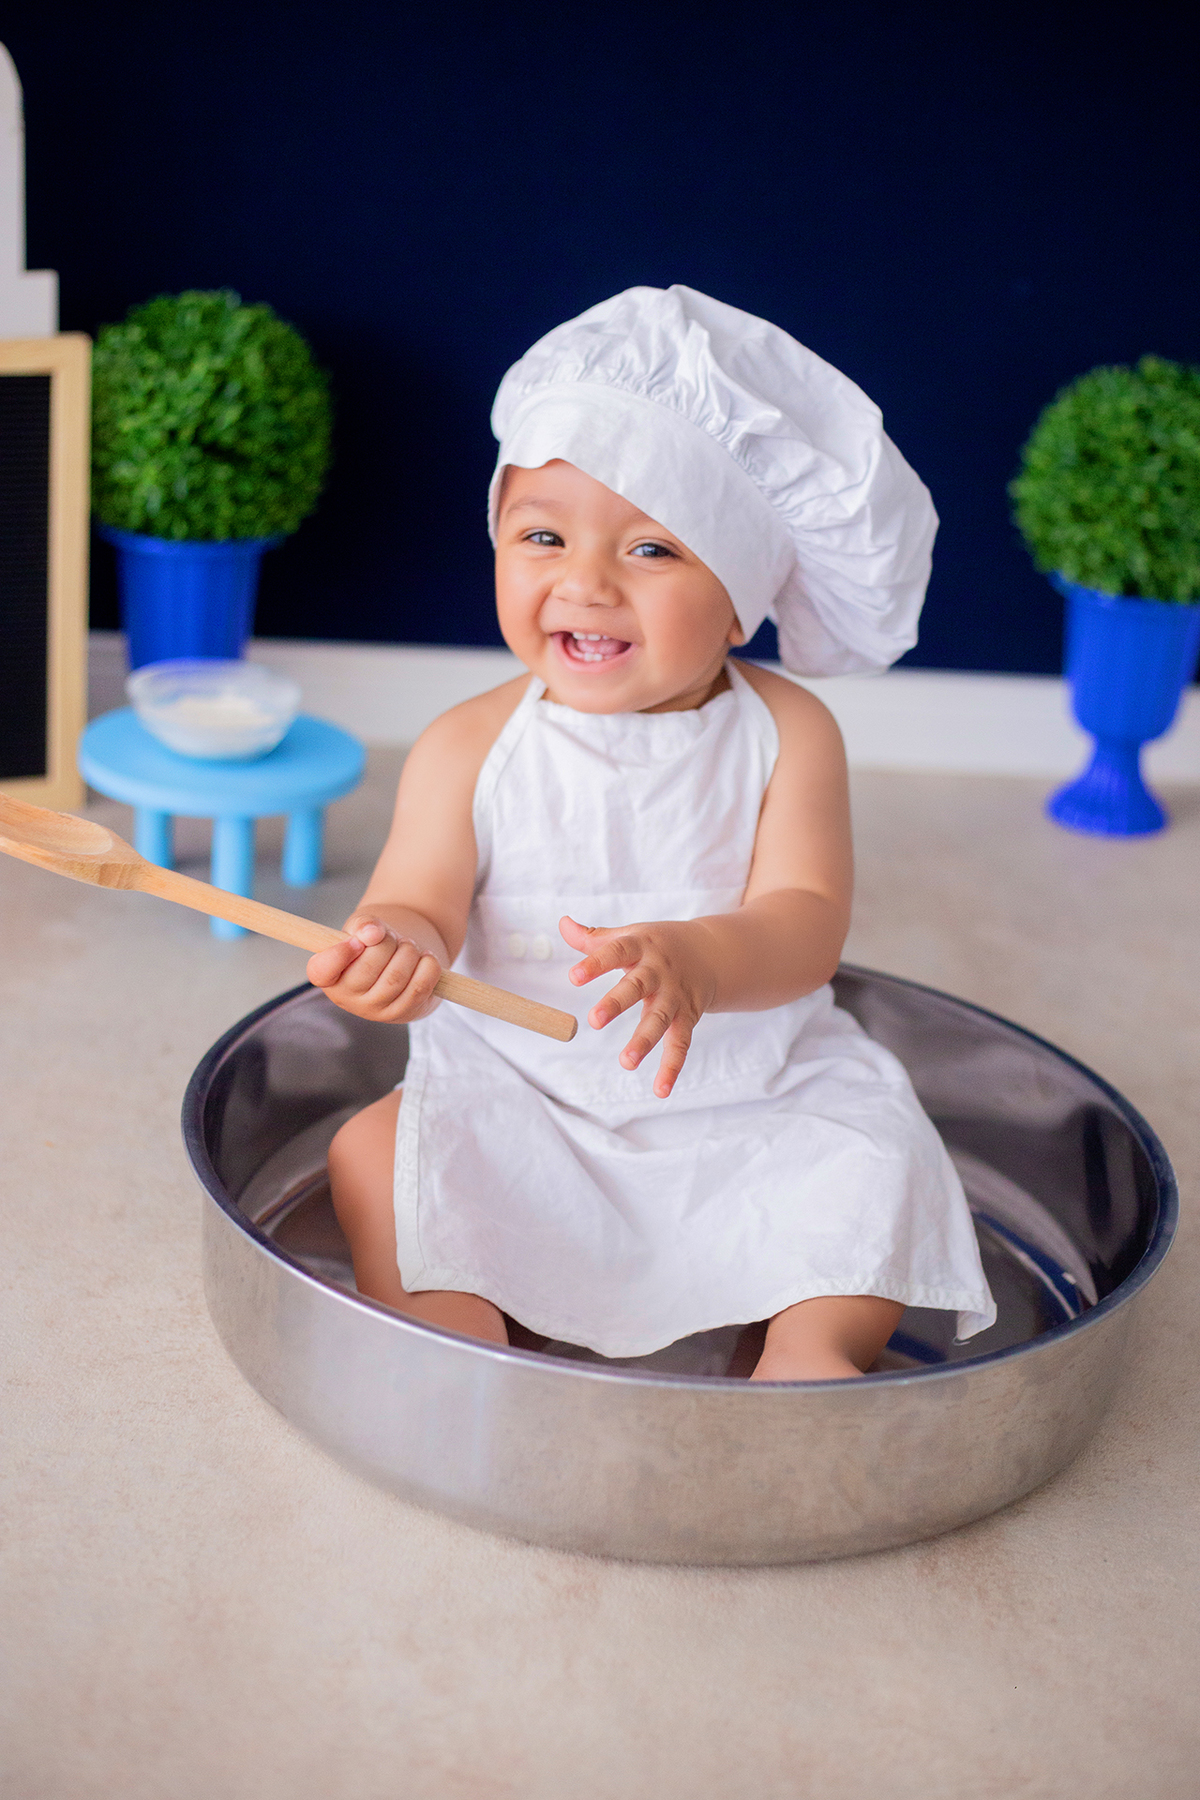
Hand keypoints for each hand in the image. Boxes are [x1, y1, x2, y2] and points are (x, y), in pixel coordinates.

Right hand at [306, 915, 442, 1023]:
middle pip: (369, 967)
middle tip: (393, 938)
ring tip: (408, 946)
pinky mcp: (403, 1014)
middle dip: (388, 943)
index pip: (321, 971)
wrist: (399, 965)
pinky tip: (425, 958)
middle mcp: (347, 999)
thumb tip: (373, 932)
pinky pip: (419, 988)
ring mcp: (375, 1011)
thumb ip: (363, 924)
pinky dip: (428, 966)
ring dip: (409, 952)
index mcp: (327, 976)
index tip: (356, 940)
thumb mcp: (362, 929)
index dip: (338, 954)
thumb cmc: (373, 946)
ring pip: (396, 978)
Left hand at [559, 915, 716, 1098]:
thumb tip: (563, 923)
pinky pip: (680, 1044)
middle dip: (617, 1003)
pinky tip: (660, 1089)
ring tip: (626, 1062)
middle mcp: (659, 972)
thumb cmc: (658, 945)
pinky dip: (672, 1067)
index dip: (595, 964)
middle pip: (637, 987)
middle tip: (594, 1020)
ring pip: (659, 1019)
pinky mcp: (688, 1017)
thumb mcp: (630, 935)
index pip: (615, 952)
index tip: (574, 977)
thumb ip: (594, 938)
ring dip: (644, 1041)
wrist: (713, 952)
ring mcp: (675, 996)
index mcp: (641, 947)